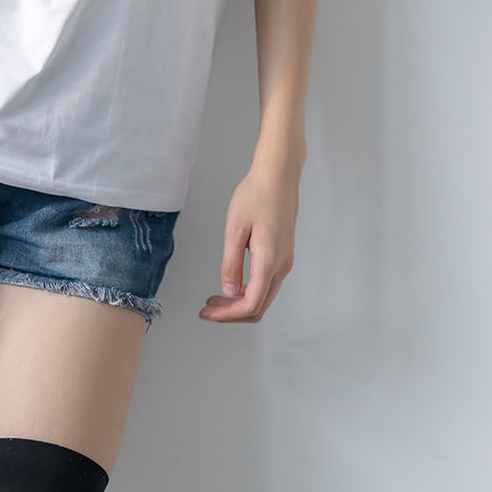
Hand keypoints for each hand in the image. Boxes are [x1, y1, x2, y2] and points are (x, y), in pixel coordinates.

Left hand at [199, 158, 300, 322]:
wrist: (279, 175)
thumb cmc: (256, 195)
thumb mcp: (235, 230)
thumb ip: (231, 264)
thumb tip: (228, 291)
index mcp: (269, 262)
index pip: (250, 305)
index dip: (226, 315)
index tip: (206, 313)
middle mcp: (282, 266)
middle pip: (258, 307)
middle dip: (231, 313)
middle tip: (207, 309)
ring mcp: (285, 262)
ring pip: (263, 297)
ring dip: (239, 303)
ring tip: (215, 299)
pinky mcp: (283, 255)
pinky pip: (267, 284)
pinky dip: (248, 291)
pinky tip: (232, 284)